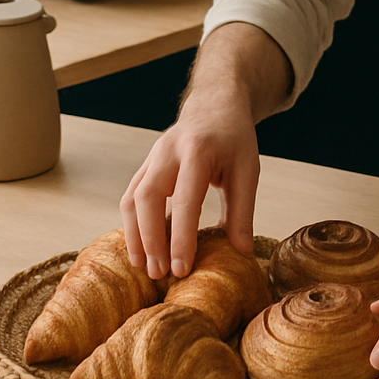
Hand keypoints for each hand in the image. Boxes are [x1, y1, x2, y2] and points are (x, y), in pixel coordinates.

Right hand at [120, 94, 259, 281]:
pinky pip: (131, 197)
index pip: (185, 200)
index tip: (181, 269)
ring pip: (132, 198)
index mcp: (198, 150)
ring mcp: (152, 156)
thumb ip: (242, 211)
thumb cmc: (234, 139)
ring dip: (135, 235)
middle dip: (150, 239)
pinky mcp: (145, 165)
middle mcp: (168, 151)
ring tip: (144, 267)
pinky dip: (133, 224)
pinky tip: (141, 248)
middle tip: (158, 273)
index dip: (181, 238)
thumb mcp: (247, 170)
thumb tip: (242, 253)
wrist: (214, 106)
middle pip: (147, 198)